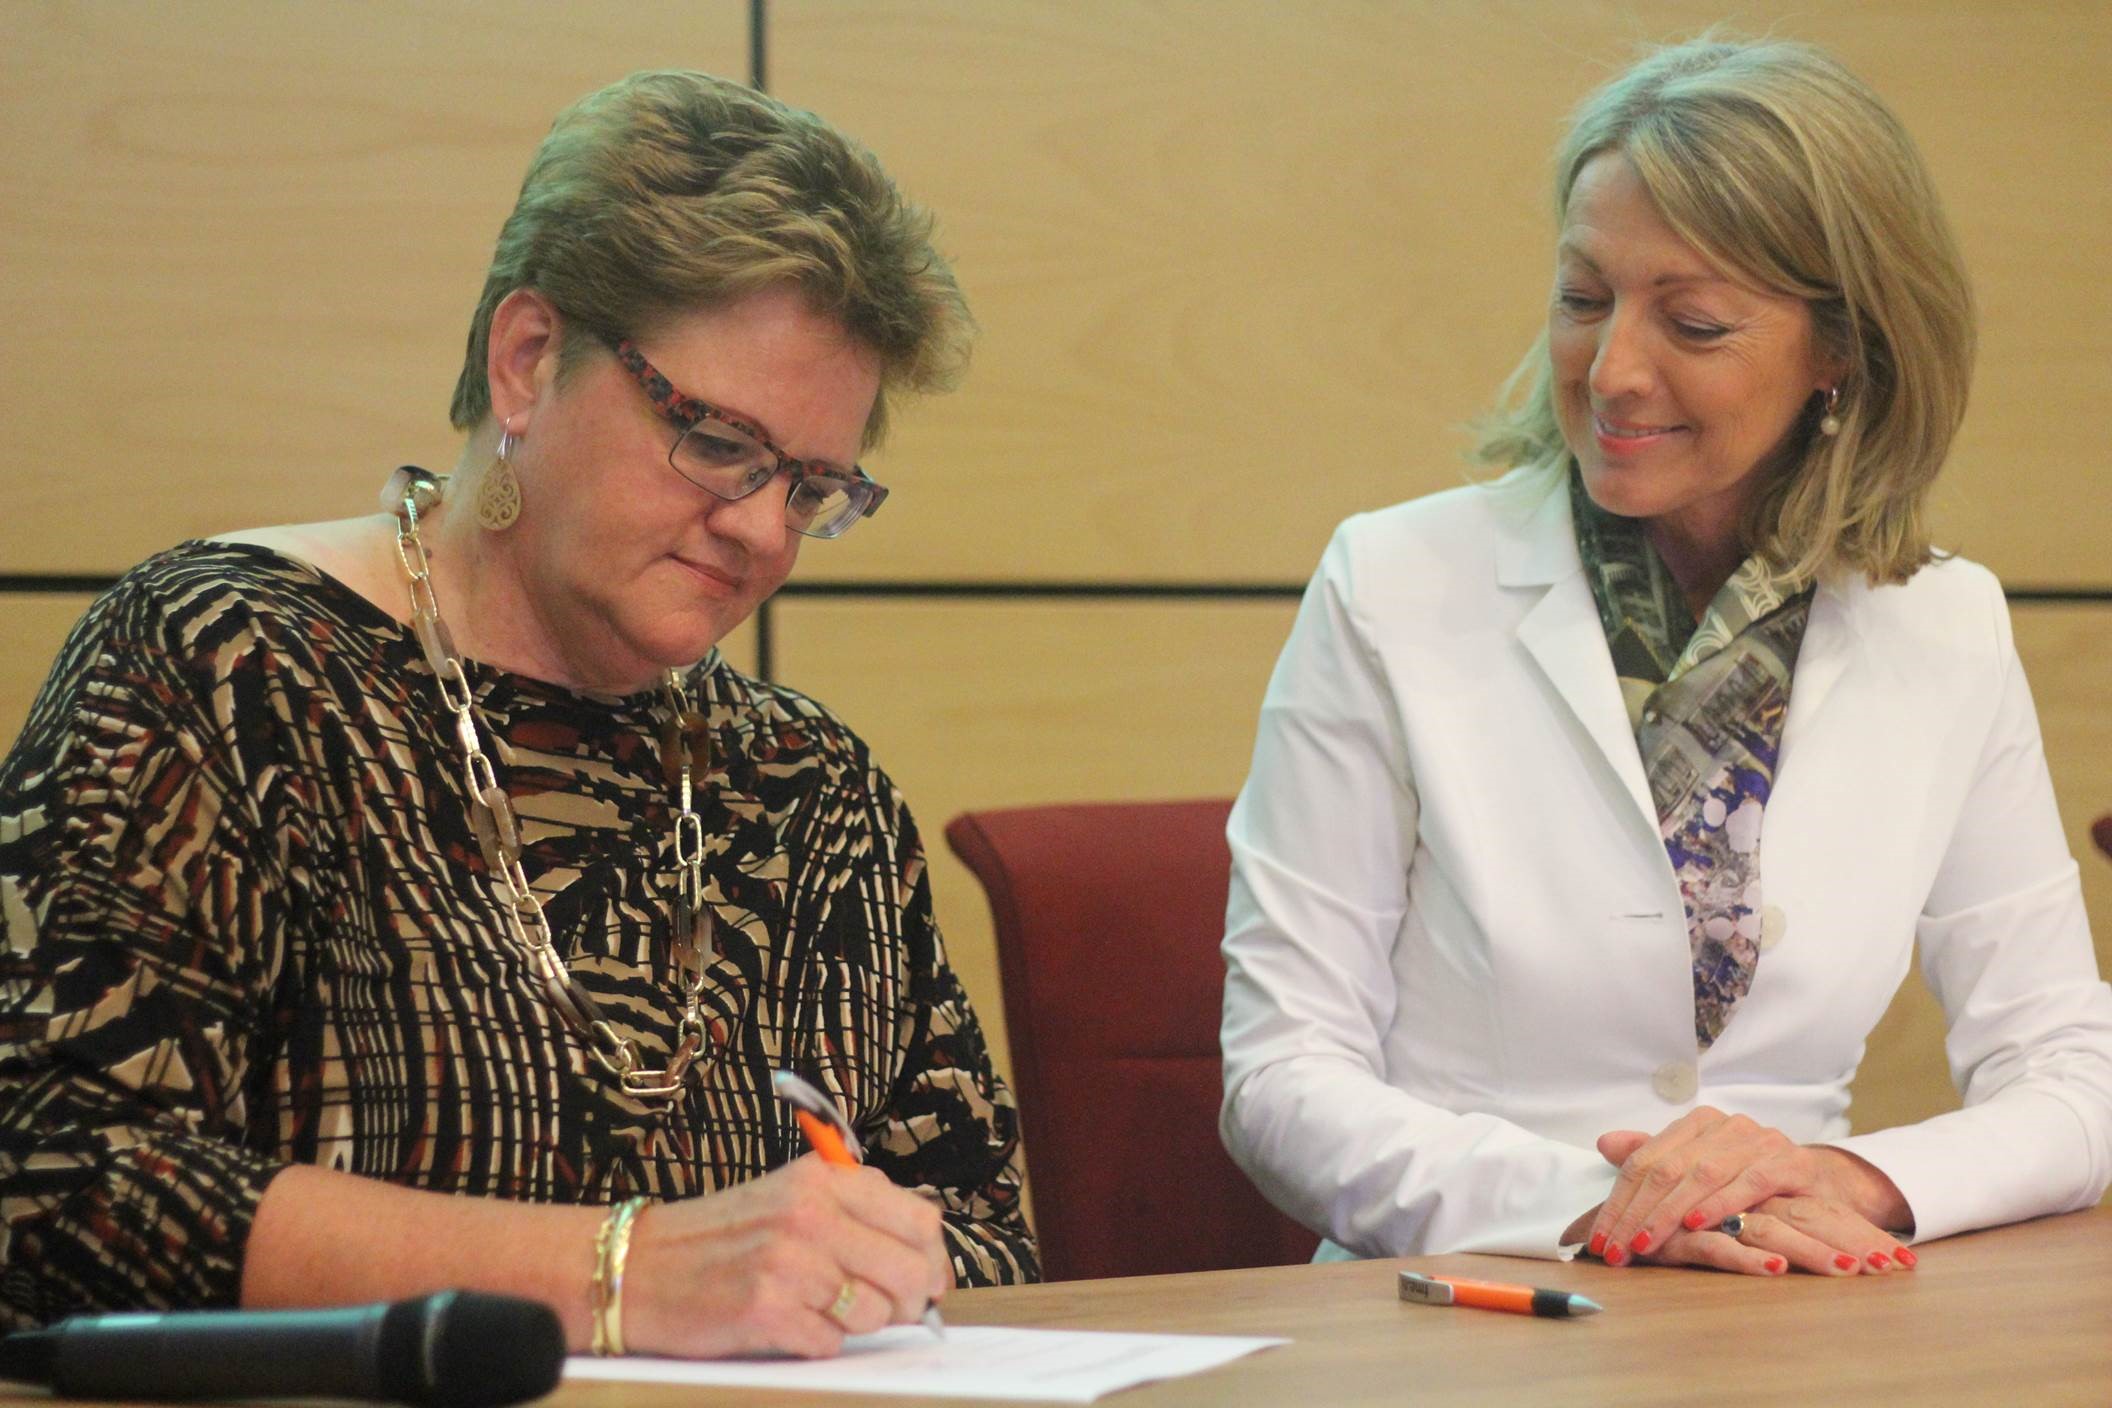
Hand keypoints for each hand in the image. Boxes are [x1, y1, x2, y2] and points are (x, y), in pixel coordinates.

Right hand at [619, 1154, 950, 1357]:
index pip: (920, 1219)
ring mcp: (790, 1262)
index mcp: (824, 1179)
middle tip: (890, 1310)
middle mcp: (811, 1214)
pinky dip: (816, 1342)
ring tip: (816, 1308)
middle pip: (910, 1270)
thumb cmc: (723, 1237)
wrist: (641, 1265)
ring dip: (856, 1323)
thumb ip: (856, 1213)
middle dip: (909, 1301)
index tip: (928, 1280)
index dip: (933, 1258)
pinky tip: (787, 1323)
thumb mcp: (791, 1196)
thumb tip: (928, 1261)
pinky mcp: (768, 1310)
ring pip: (876, 1313)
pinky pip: (831, 1343)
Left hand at [1583, 1108, 1911, 1267]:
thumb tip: (1604, 1143)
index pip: (1644, 1161)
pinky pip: (1750, 1182)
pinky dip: (1721, 1203)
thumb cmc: (1752, 1183)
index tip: (1599, 1239)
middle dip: (1636, 1213)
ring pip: (1702, 1174)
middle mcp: (1725, 1125)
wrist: (1821, 1186)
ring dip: (1669, 1213)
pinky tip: (1697, 1224)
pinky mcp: (1791, 1162)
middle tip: (1615, 1250)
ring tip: (1643, 1242)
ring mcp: (1759, 1140)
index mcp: (1697, 1124)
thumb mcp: (1700, 1172)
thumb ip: (1656, 1158)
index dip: (1619, 1201)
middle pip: (1667, 1168)